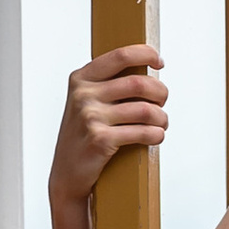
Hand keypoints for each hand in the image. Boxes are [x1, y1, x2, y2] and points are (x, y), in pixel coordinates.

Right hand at [51, 44, 166, 203]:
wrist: (66, 174)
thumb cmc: (84, 136)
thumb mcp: (86, 102)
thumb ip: (108, 85)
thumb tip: (149, 72)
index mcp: (81, 79)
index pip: (120, 55)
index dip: (146, 54)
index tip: (159, 62)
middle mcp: (83, 95)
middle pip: (139, 83)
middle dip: (160, 92)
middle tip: (162, 102)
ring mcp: (90, 117)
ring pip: (145, 110)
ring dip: (161, 118)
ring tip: (161, 123)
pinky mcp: (100, 140)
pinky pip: (143, 132)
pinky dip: (156, 134)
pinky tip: (156, 136)